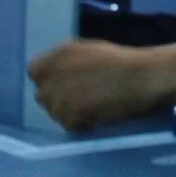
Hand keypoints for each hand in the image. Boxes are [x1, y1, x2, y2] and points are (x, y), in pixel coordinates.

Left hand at [28, 40, 167, 131]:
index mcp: (57, 55)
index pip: (35, 72)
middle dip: (57, 99)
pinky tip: (96, 116)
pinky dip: (81, 124)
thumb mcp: (87, 51)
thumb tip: (57, 74)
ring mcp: (59, 97)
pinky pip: (68, 125)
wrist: (140, 77)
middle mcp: (52, 75)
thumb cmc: (121, 62)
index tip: (62, 86)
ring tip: (91, 108)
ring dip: (68, 113)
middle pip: (43, 95)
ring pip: (54, 113)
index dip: (48, 81)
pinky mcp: (70, 116)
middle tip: (79, 100)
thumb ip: (66, 62)